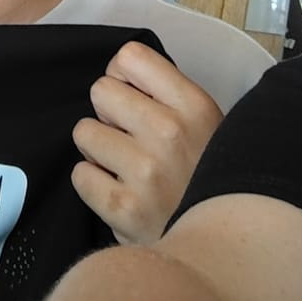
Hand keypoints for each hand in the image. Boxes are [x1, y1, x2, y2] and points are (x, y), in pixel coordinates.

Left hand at [71, 41, 223, 244]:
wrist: (222, 244)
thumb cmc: (205, 176)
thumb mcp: (206, 124)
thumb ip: (167, 95)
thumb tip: (118, 72)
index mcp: (194, 105)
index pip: (130, 56)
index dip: (122, 76)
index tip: (131, 96)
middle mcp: (170, 132)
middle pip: (100, 90)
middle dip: (108, 113)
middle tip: (128, 136)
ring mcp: (146, 171)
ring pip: (83, 132)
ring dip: (98, 149)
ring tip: (124, 166)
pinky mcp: (124, 208)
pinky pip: (80, 174)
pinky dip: (93, 184)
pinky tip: (118, 191)